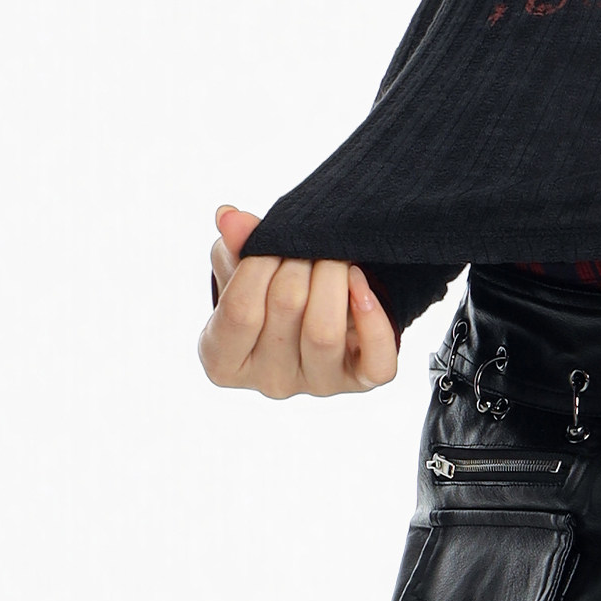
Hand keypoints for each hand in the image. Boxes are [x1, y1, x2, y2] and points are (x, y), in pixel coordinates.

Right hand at [197, 204, 399, 396]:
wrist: (319, 310)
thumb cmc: (273, 291)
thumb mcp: (245, 269)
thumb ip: (234, 246)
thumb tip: (229, 217)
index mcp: (225, 360)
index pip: (238, 310)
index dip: (257, 265)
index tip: (272, 244)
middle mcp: (269, 381)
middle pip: (286, 307)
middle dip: (300, 260)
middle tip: (308, 245)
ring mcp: (317, 384)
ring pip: (325, 332)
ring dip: (334, 277)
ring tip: (336, 257)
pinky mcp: (361, 380)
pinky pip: (375, 361)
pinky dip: (374, 319)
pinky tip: (362, 284)